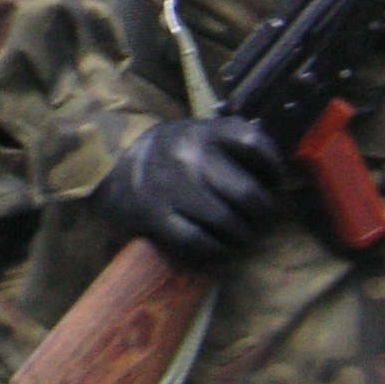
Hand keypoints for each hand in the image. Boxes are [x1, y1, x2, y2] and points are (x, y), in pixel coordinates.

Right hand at [92, 119, 281, 266]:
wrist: (110, 168)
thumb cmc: (167, 154)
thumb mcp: (196, 133)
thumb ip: (232, 142)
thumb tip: (275, 175)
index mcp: (201, 132)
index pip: (254, 144)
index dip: (274, 167)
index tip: (272, 181)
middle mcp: (188, 157)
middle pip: (250, 194)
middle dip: (264, 213)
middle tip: (261, 219)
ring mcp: (171, 188)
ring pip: (229, 223)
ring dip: (244, 236)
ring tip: (243, 235)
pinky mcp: (156, 217)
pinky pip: (200, 243)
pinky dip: (219, 251)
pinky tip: (223, 248)